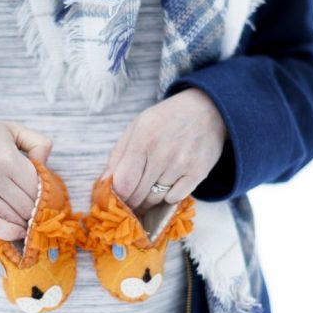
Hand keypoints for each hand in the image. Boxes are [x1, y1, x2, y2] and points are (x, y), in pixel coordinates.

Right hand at [0, 119, 51, 240]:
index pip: (37, 187)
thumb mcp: (10, 128)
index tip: (48, 200)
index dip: (46, 196)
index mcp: (7, 157)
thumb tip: (45, 165)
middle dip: (36, 211)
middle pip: (26, 204)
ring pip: (11, 216)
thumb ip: (37, 142)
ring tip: (30, 223)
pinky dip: (7, 232)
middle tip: (40, 214)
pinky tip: (18, 232)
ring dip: (24, 222)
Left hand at [101, 87, 225, 215]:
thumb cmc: (166, 119)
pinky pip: (174, 198)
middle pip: (138, 195)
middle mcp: (162, 153)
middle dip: (130, 202)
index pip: (123, 183)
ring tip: (147, 190)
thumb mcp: (137, 127)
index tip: (116, 198)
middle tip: (129, 202)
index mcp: (143, 139)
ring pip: (155, 199)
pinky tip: (168, 183)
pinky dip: (168, 196)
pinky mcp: (198, 173)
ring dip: (148, 200)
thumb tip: (104, 182)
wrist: (208, 110)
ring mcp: (182, 164)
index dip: (117, 196)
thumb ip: (118, 155)